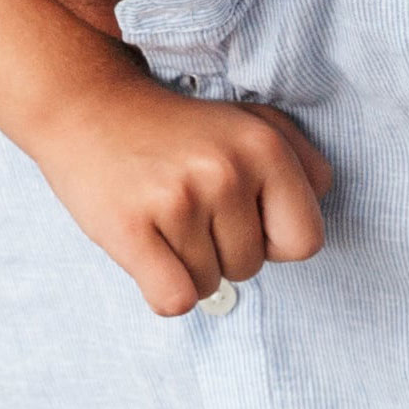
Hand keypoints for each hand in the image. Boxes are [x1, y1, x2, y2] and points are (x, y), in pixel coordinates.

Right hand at [37, 81, 334, 316]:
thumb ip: (300, 162)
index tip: (242, 218)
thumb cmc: (175, 129)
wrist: (87, 107)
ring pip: (210, 286)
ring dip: (187, 266)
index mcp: (265, 146)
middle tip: (188, 209)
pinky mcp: (130, 229)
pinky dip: (161, 289)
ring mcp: (178, 200)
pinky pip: (174, 301)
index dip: (274, 240)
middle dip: (223, 252)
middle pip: (252, 268)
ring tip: (163, 219)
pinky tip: (147, 249)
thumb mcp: (249, 122)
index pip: (306, 241)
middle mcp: (226, 171)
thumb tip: (321, 204)